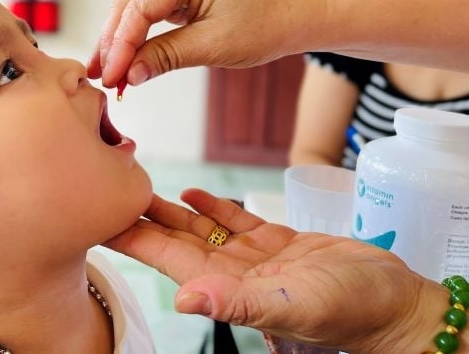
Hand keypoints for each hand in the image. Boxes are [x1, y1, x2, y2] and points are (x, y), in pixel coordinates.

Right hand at [87, 0, 320, 88]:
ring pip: (133, 9)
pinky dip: (136, 38)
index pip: (139, 8)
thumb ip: (166, 57)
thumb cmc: (265, 25)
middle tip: (99, 78)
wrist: (296, 16)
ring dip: (119, 41)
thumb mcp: (213, 45)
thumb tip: (128, 76)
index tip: (110, 77)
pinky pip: (148, 13)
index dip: (121, 46)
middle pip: (128, 5)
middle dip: (112, 43)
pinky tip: (124, 59)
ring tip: (104, 73)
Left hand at [105, 189, 444, 353]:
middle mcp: (229, 270)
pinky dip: (211, 206)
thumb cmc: (349, 308)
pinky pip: (234, 221)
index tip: (95, 214)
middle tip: (106, 184)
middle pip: (171, 237)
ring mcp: (251, 256)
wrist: (393, 302)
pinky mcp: (276, 242)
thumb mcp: (292, 305)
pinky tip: (191, 191)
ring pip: (198, 226)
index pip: (162, 256)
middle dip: (138, 213)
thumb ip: (238, 303)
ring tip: (139, 181)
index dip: (129, 236)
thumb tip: (185, 301)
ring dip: (168, 206)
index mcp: (224, 284)